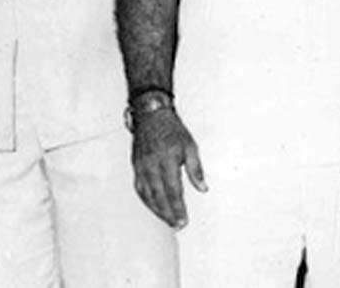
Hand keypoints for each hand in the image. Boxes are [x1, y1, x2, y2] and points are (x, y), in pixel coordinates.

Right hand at [131, 106, 206, 229]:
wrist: (150, 114)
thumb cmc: (171, 129)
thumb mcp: (190, 146)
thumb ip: (196, 169)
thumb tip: (203, 188)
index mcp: (167, 159)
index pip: (173, 190)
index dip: (178, 207)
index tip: (184, 219)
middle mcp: (152, 164)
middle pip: (159, 196)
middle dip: (168, 213)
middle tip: (177, 225)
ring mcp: (141, 166)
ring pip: (147, 194)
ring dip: (157, 210)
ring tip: (167, 220)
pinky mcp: (136, 165)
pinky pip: (139, 187)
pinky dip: (146, 200)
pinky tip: (153, 206)